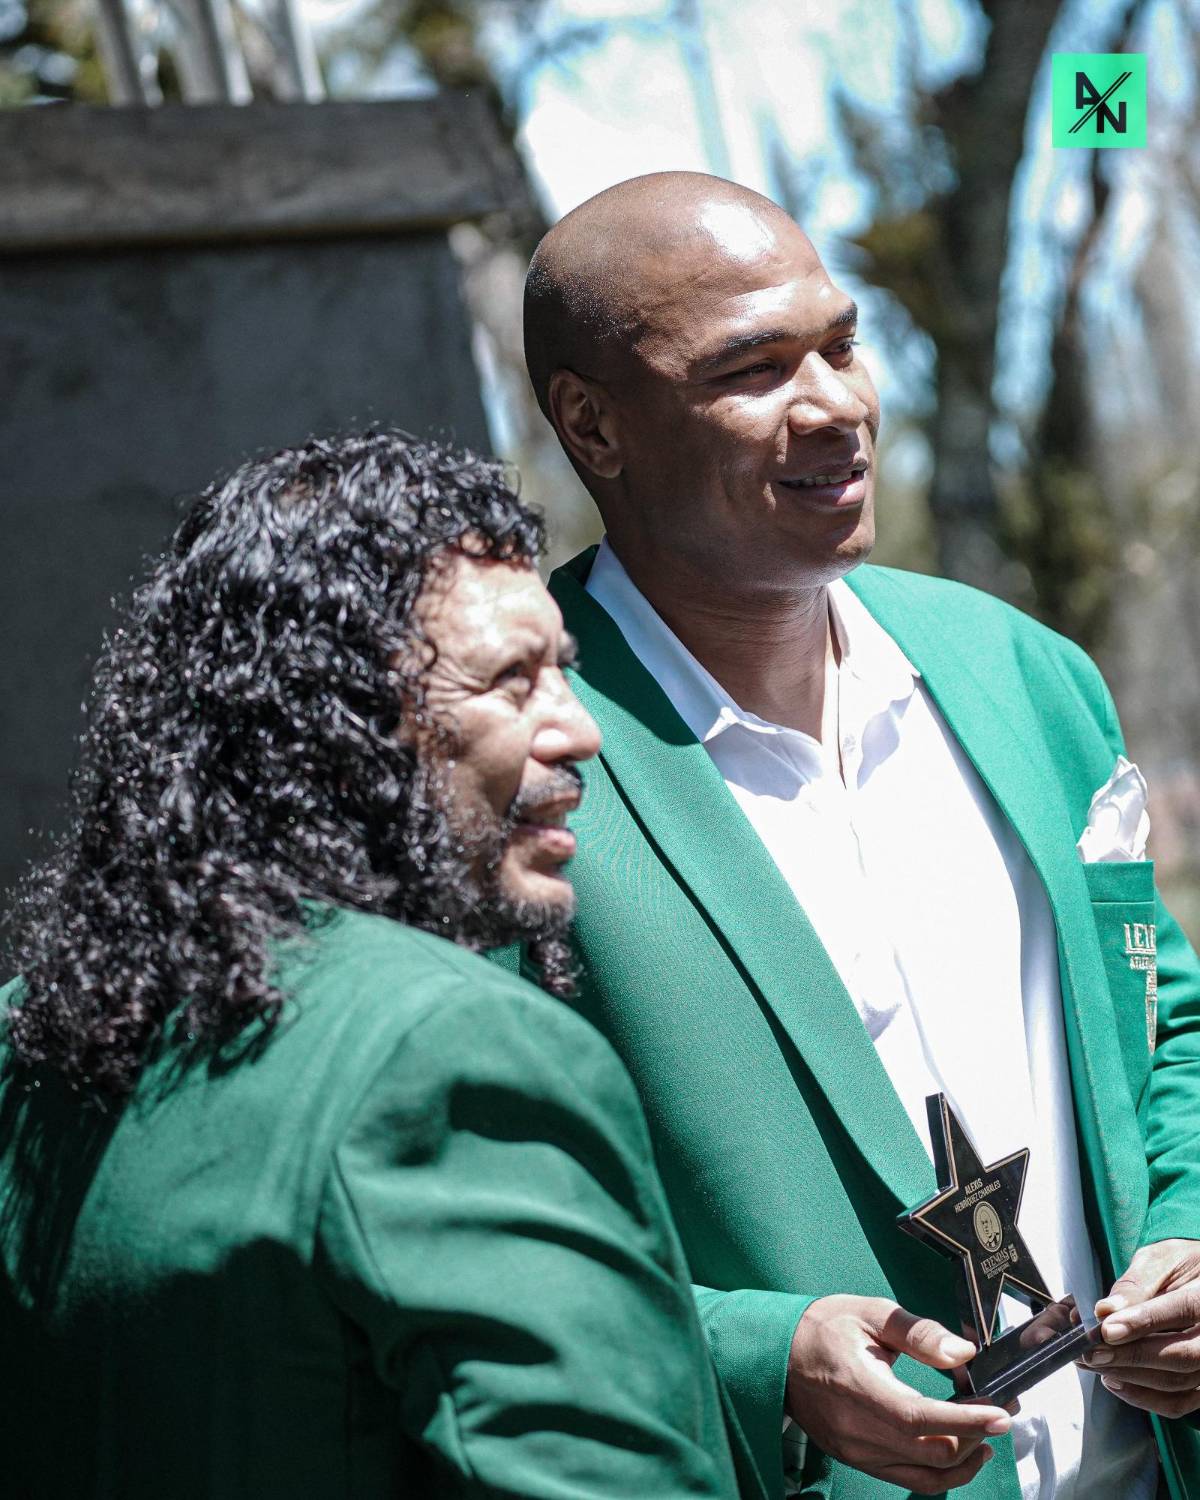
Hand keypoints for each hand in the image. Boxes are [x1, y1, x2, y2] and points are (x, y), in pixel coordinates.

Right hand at [786, 1295, 1010, 1493]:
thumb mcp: (870, 1313)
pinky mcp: (856, 1459)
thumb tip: (962, 1353)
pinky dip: (939, 1472)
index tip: (1000, 1414)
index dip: (966, 1420)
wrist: (777, 1354)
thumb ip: (918, 1333)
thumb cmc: (822, 1328)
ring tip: (986, 1437)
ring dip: (963, 1461)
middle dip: (974, 1436)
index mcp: (859, 1387)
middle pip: (930, 1452)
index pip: (921, 1418)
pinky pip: (907, 1479)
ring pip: (924, 1476)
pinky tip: (956, 1452)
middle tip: (998, 1412)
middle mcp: (857, 1429)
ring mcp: (855, 1450)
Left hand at [1082, 1239, 1199, 1417]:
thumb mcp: (1160, 1261)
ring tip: (1093, 1362)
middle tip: (1091, 1351)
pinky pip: (1179, 1403)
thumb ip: (1136, 1285)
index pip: (1183, 1309)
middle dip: (1132, 1356)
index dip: (1144, 1322)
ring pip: (1179, 1382)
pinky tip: (1113, 1380)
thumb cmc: (1179, 1268)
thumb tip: (1106, 1311)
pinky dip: (1144, 1398)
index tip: (1107, 1330)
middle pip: (1183, 1355)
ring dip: (1130, 1377)